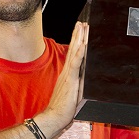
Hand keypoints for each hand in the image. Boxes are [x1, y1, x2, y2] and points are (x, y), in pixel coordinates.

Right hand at [34, 21, 88, 137]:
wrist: (55, 116)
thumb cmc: (62, 106)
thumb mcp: (72, 90)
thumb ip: (77, 80)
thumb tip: (83, 74)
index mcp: (68, 72)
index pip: (73, 53)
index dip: (77, 41)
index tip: (80, 31)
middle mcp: (67, 70)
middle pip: (74, 49)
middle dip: (78, 35)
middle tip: (82, 23)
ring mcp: (68, 74)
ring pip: (75, 52)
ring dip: (79, 39)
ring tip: (82, 27)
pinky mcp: (70, 79)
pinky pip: (76, 64)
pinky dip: (79, 53)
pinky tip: (82, 45)